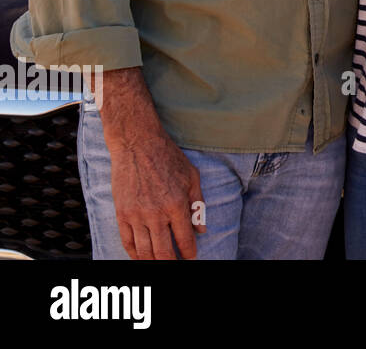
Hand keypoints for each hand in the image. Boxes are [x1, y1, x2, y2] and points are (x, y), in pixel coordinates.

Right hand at [97, 68, 205, 259]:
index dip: (189, 253)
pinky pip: (127, 242)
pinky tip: (141, 256)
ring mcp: (136, 215)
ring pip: (144, 251)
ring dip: (153, 261)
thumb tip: (202, 230)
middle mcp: (156, 213)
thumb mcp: (191, 177)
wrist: (137, 144)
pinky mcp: (121, 213)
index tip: (191, 258)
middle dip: (171, 263)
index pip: (184, 240)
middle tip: (176, 264)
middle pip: (163, 252)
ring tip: (160, 262)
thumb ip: (198, 205)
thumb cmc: (168, 158)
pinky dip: (134, 254)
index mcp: (177, 204)